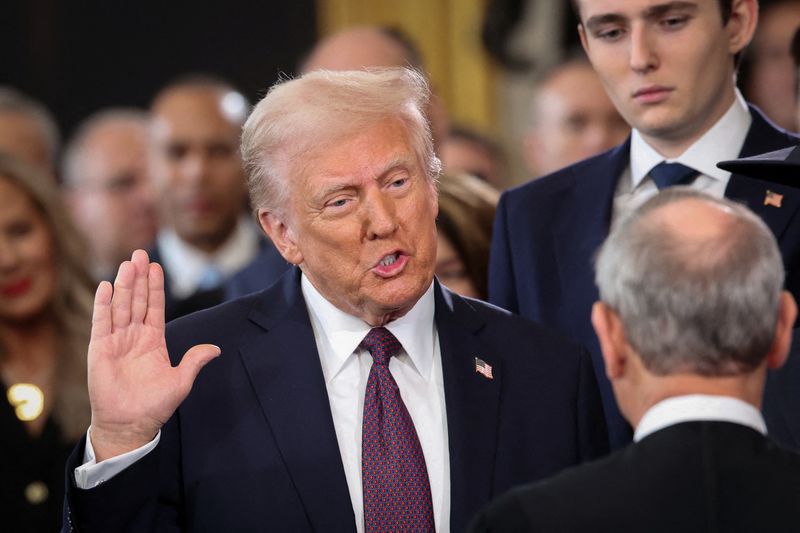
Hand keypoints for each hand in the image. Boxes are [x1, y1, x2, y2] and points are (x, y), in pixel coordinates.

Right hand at [87, 250, 219, 460]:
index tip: (156, 266)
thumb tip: (216, 349)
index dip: (155, 287)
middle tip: (140, 254)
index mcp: (153, 341)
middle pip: (136, 301)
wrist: (130, 424)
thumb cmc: (154, 405)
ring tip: (127, 264)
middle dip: (139, 278)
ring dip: (124, 285)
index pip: (155, 307)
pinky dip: (103, 305)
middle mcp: (134, 337)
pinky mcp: (99, 350)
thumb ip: (195, 361)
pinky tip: (105, 287)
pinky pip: (102, 323)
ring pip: (120, 307)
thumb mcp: (181, 381)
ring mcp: (116, 341)